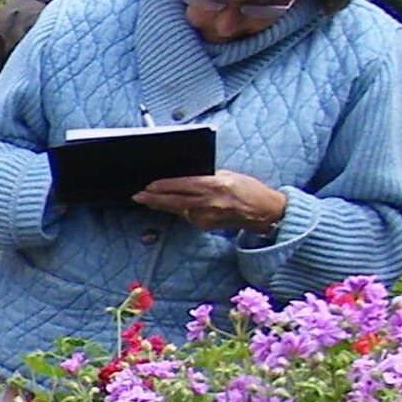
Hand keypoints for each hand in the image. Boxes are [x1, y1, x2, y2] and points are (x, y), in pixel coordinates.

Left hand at [138, 170, 289, 233]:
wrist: (263, 212)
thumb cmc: (248, 189)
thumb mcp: (228, 176)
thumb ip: (206, 177)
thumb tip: (184, 177)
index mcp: (215, 186)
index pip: (184, 186)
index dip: (165, 186)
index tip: (150, 185)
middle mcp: (209, 203)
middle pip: (174, 201)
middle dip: (153, 198)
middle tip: (137, 195)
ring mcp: (206, 216)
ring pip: (177, 209)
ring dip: (162, 204)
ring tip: (146, 199)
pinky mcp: (205, 225)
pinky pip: (186, 215)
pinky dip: (177, 210)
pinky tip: (168, 206)